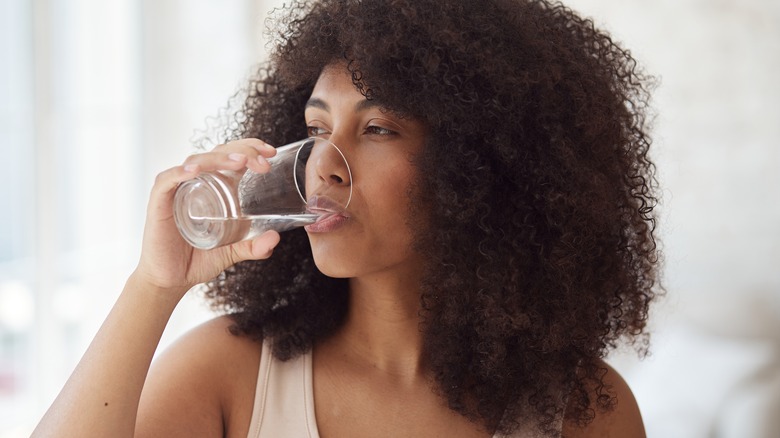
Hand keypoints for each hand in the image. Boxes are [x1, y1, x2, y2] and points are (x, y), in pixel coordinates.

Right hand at [132, 138, 281, 296]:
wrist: (172, 280)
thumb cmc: (198, 260)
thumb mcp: (233, 251)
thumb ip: (255, 247)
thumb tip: (275, 238)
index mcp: (216, 188)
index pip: (233, 156)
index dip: (252, 148)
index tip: (271, 153)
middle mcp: (197, 183)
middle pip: (218, 153)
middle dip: (242, 151)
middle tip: (262, 161)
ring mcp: (178, 190)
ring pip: (196, 161)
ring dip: (219, 158)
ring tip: (240, 162)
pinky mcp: (160, 202)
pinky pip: (167, 180)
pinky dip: (180, 172)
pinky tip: (195, 171)